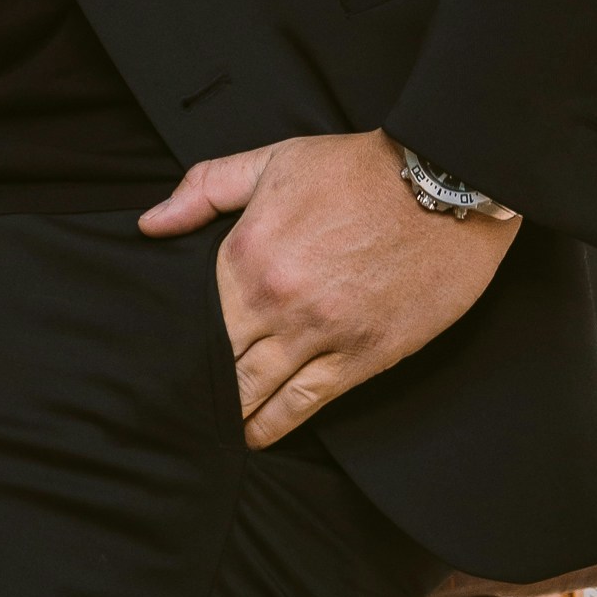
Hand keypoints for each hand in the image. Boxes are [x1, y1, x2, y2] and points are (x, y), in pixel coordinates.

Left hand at [139, 129, 519, 446]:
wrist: (446, 181)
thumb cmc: (360, 168)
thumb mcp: (275, 160)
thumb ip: (206, 189)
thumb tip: (150, 224)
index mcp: (248, 254)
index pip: (194, 319)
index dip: (175, 344)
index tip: (160, 362)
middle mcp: (278, 302)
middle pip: (221, 363)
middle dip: (198, 385)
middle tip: (175, 406)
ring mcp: (322, 333)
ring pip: (258, 393)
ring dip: (233, 416)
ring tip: (213, 430)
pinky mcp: (364, 356)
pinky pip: (307, 403)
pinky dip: (276, 425)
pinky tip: (256, 436)